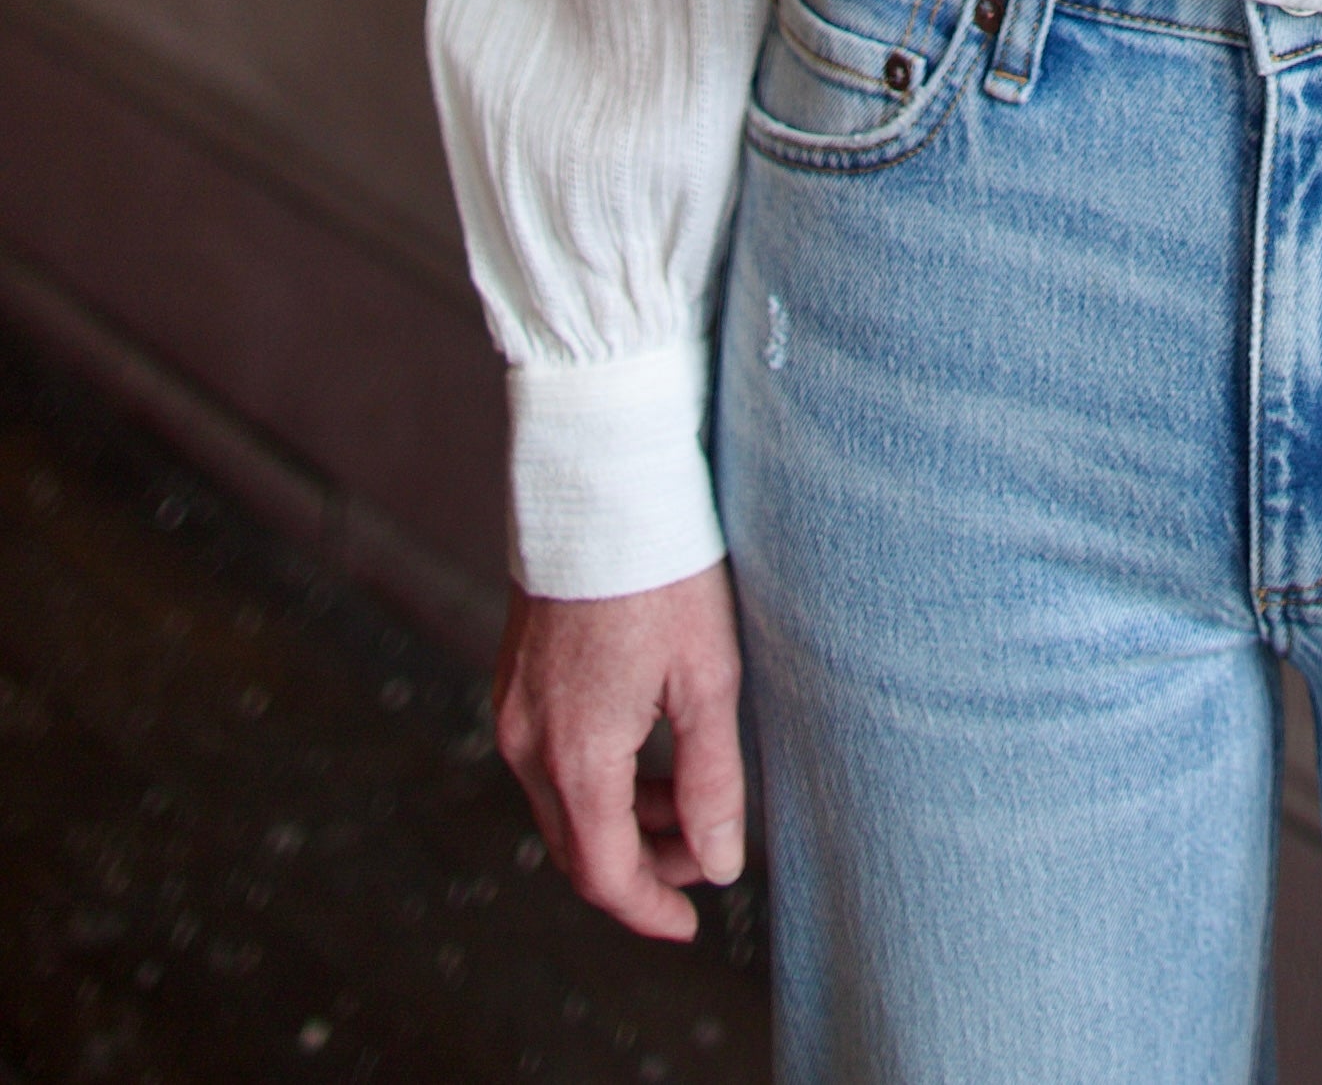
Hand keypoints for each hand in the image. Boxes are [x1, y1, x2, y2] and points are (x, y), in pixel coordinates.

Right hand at [493, 564, 747, 941]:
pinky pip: (548, 759)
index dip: (648, 910)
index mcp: (576, 755)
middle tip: (702, 857)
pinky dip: (594, 777)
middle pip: (576, 847)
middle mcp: (528, 742)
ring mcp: (513, 707)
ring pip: (561, 804)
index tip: (689, 926)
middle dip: (639, 867)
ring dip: (620, 820)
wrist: (601, 480)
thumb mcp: (708, 678)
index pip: (605, 874)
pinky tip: (645, 750)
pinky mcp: (513, 676)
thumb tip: (722, 865)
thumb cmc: (663, 570)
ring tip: (685, 800)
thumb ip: (711, 780)